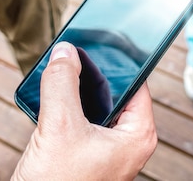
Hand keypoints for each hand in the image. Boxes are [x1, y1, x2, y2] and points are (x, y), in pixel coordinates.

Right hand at [12, 42, 156, 180]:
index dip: (121, 59)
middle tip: (76, 51)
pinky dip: (70, 108)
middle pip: (116, 92)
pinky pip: (85, 121)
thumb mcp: (59, 127)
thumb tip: (64, 52)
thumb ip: (62, 83)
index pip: (138, 82)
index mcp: (139, 134)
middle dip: (94, 74)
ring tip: (62, 69)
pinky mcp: (91, 156)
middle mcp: (130, 141)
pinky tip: (53, 96)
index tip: (106, 37)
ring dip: (79, 90)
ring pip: (98, 106)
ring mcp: (110, 150)